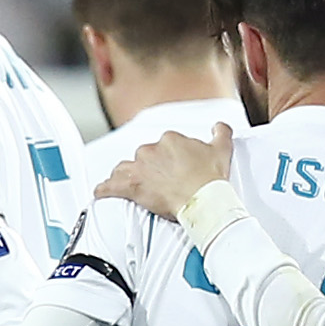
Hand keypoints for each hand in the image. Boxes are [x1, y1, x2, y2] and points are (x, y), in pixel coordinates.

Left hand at [97, 126, 234, 221]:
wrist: (203, 199)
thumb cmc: (211, 178)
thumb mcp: (222, 150)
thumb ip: (221, 133)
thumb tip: (219, 126)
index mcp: (170, 140)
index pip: (164, 146)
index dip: (169, 158)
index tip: (175, 169)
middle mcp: (151, 150)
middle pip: (144, 157)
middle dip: (150, 168)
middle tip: (161, 183)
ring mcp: (139, 168)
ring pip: (125, 169)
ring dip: (128, 176)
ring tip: (134, 185)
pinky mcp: (131, 186)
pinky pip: (110, 186)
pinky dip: (105, 189)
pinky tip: (102, 192)